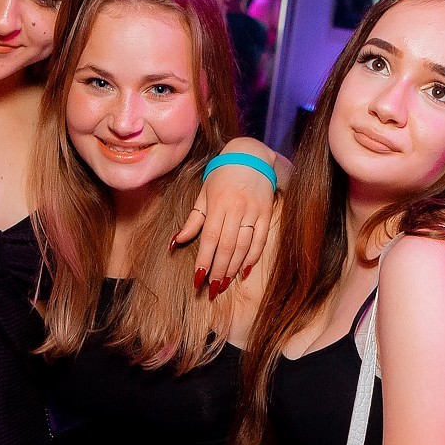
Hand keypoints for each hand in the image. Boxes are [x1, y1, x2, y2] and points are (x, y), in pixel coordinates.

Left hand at [180, 167, 272, 296]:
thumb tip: (176, 241)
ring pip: (244, 245)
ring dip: (233, 268)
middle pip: (227, 246)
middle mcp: (237, 208)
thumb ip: (193, 219)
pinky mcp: (267, 213)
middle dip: (218, 269)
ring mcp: (254, 211)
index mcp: (218, 203)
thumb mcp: (204, 193)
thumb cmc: (222, 176)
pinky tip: (244, 271)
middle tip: (211, 288)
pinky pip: (260, 240)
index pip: (210, 237)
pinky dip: (253, 257)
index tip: (198, 278)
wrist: (250, 155)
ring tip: (224, 284)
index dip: (204, 259)